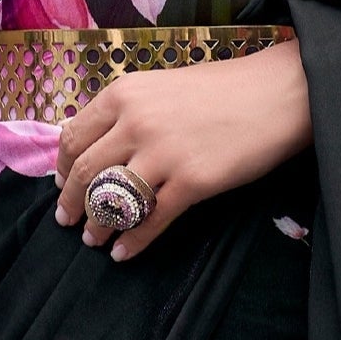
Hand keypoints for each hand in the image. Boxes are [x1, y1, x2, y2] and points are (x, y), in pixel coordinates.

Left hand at [54, 41, 312, 261]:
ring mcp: (163, 154)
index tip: (62, 183)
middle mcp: (136, 122)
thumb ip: (129, 111)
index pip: (73, 136)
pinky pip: (150, 220)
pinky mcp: (192, 182)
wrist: (279, 93)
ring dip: (97, 226)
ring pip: (111, 200)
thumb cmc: (224, 88)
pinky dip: (132, 242)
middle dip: (70, 203)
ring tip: (94, 241)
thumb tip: (99, 144)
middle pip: (84, 172)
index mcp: (124, 94)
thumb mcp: (163, 86)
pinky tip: (123, 253)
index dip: (62, 166)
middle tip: (68, 221)